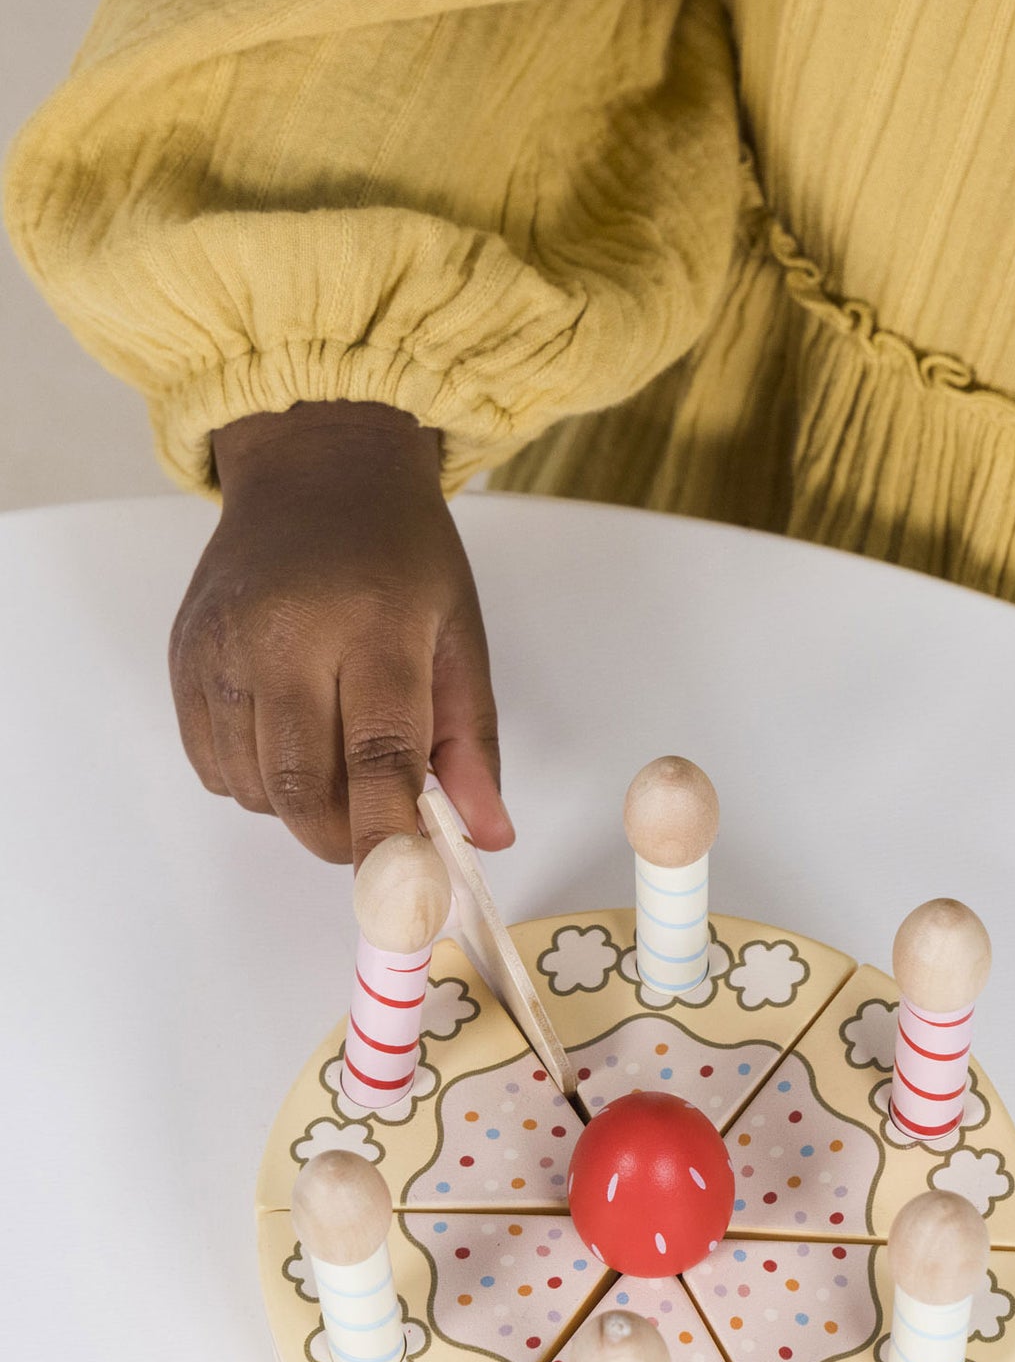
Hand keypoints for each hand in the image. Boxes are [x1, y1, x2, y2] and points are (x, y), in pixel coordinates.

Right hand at [169, 401, 513, 865]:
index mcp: (374, 624)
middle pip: (300, 785)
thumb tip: (485, 837)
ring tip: (334, 752)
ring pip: (253, 786)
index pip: (378, 755)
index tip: (408, 892)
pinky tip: (289, 733)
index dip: (388, 836)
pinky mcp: (184, 656)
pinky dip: (254, 780)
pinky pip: (213, 764)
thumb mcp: (459, 635)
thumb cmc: (398, 552)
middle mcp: (285, 634)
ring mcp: (222, 645)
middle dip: (341, 836)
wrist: (315, 469)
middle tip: (373, 830)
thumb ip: (472, 743)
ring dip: (299, 806)